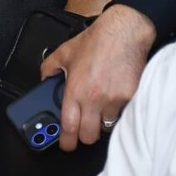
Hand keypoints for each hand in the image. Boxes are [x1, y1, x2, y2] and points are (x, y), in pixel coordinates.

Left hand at [40, 3, 154, 149]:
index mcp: (76, 90)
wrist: (125, 31)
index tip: (66, 144)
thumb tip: (45, 80)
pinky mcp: (130, 97)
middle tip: (84, 128)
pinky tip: (115, 98)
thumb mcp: (65, 52)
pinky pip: (123, 114)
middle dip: (85, 135)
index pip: (69, 127)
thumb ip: (49, 68)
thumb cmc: (97, 40)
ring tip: (100, 108)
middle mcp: (94, 98)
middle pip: (89, 136)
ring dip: (102, 122)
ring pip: (107, 126)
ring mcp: (114, 100)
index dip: (66, 141)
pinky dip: (118, 111)